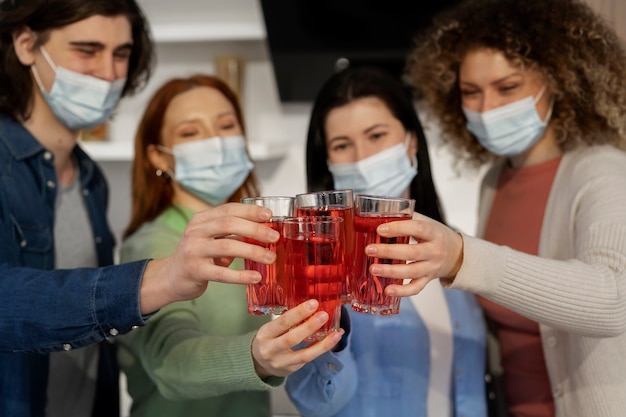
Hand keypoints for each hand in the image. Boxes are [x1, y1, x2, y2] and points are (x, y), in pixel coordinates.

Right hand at [140, 203, 279, 313]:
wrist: (171, 277)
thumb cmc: (198, 256)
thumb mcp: (213, 239)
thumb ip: (233, 233)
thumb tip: (266, 230)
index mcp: (202, 220)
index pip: (229, 209)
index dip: (250, 211)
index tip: (269, 215)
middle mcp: (196, 232)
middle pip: (229, 224)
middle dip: (255, 229)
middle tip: (275, 237)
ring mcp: (194, 251)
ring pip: (227, 246)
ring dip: (253, 251)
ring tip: (270, 258)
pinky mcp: (195, 271)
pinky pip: (221, 273)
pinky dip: (240, 276)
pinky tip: (255, 277)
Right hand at [251, 300, 343, 377]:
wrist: (258, 363)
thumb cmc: (269, 338)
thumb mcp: (271, 328)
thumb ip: (287, 321)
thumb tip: (313, 307)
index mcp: (265, 334)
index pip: (282, 322)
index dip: (298, 313)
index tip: (313, 303)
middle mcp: (271, 350)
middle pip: (292, 339)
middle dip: (310, 327)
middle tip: (324, 315)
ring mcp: (281, 362)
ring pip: (304, 355)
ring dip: (322, 344)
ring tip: (336, 333)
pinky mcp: (291, 370)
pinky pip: (308, 359)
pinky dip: (321, 349)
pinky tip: (332, 340)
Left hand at [364, 212, 463, 296]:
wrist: (456, 254)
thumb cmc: (435, 236)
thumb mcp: (427, 223)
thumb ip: (407, 218)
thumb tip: (381, 213)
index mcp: (434, 233)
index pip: (418, 228)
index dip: (399, 228)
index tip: (380, 229)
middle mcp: (435, 251)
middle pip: (412, 252)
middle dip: (389, 251)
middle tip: (370, 250)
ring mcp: (431, 268)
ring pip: (412, 271)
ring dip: (391, 271)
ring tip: (373, 269)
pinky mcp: (428, 280)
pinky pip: (415, 288)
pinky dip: (401, 291)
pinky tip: (387, 290)